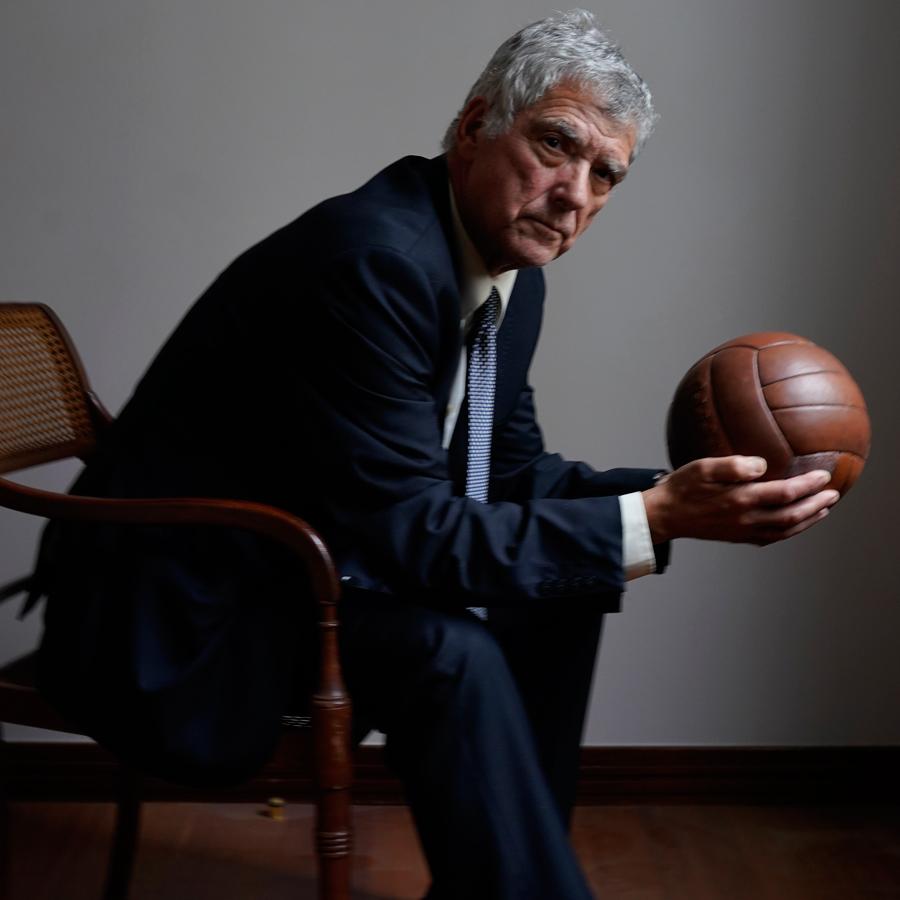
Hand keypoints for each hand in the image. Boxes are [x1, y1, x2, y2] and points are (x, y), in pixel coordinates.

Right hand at [642, 456, 839, 545]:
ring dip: (808, 520)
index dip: (809, 485)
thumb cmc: (681, 487)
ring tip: (823, 510)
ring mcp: (742, 531)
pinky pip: (771, 538)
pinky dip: (789, 532)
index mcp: (741, 499)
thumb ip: (733, 465)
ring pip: (785, 530)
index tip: (824, 475)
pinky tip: (794, 524)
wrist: (664, 515)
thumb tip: (761, 464)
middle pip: (792, 516)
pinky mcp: (736, 537)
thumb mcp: (702, 467)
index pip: (785, 493)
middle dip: (816, 505)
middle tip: (833, 494)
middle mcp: (746, 518)